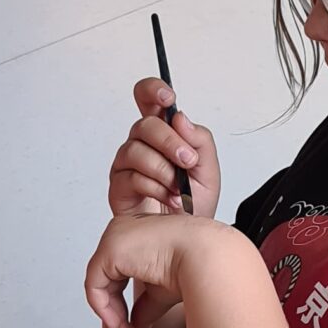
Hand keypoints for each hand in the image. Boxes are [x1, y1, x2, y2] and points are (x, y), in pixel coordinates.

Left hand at [85, 209, 222, 327]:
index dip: (117, 306)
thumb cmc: (195, 265)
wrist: (207, 258)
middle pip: (106, 282)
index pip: (116, 275)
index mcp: (136, 238)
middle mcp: (123, 234)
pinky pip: (95, 287)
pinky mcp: (110, 249)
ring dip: (113, 318)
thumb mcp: (160, 294)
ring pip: (99, 287)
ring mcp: (114, 238)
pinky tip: (120, 326)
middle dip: (115, 316)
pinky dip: (105, 311)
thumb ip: (142, 310)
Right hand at [109, 79, 221, 219]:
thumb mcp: (209, 168)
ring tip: (178, 188)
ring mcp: (128, 165)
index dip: (153, 91)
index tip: (167, 98)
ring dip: (163, 170)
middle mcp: (142, 144)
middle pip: (144, 125)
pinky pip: (131, 177)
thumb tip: (179, 118)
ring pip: (137, 151)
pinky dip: (155, 188)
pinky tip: (167, 198)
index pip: (148, 99)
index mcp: (163, 132)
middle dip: (169, 142)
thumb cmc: (195, 203)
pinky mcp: (119, 186)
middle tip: (187, 160)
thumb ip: (199, 140)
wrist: (186, 237)